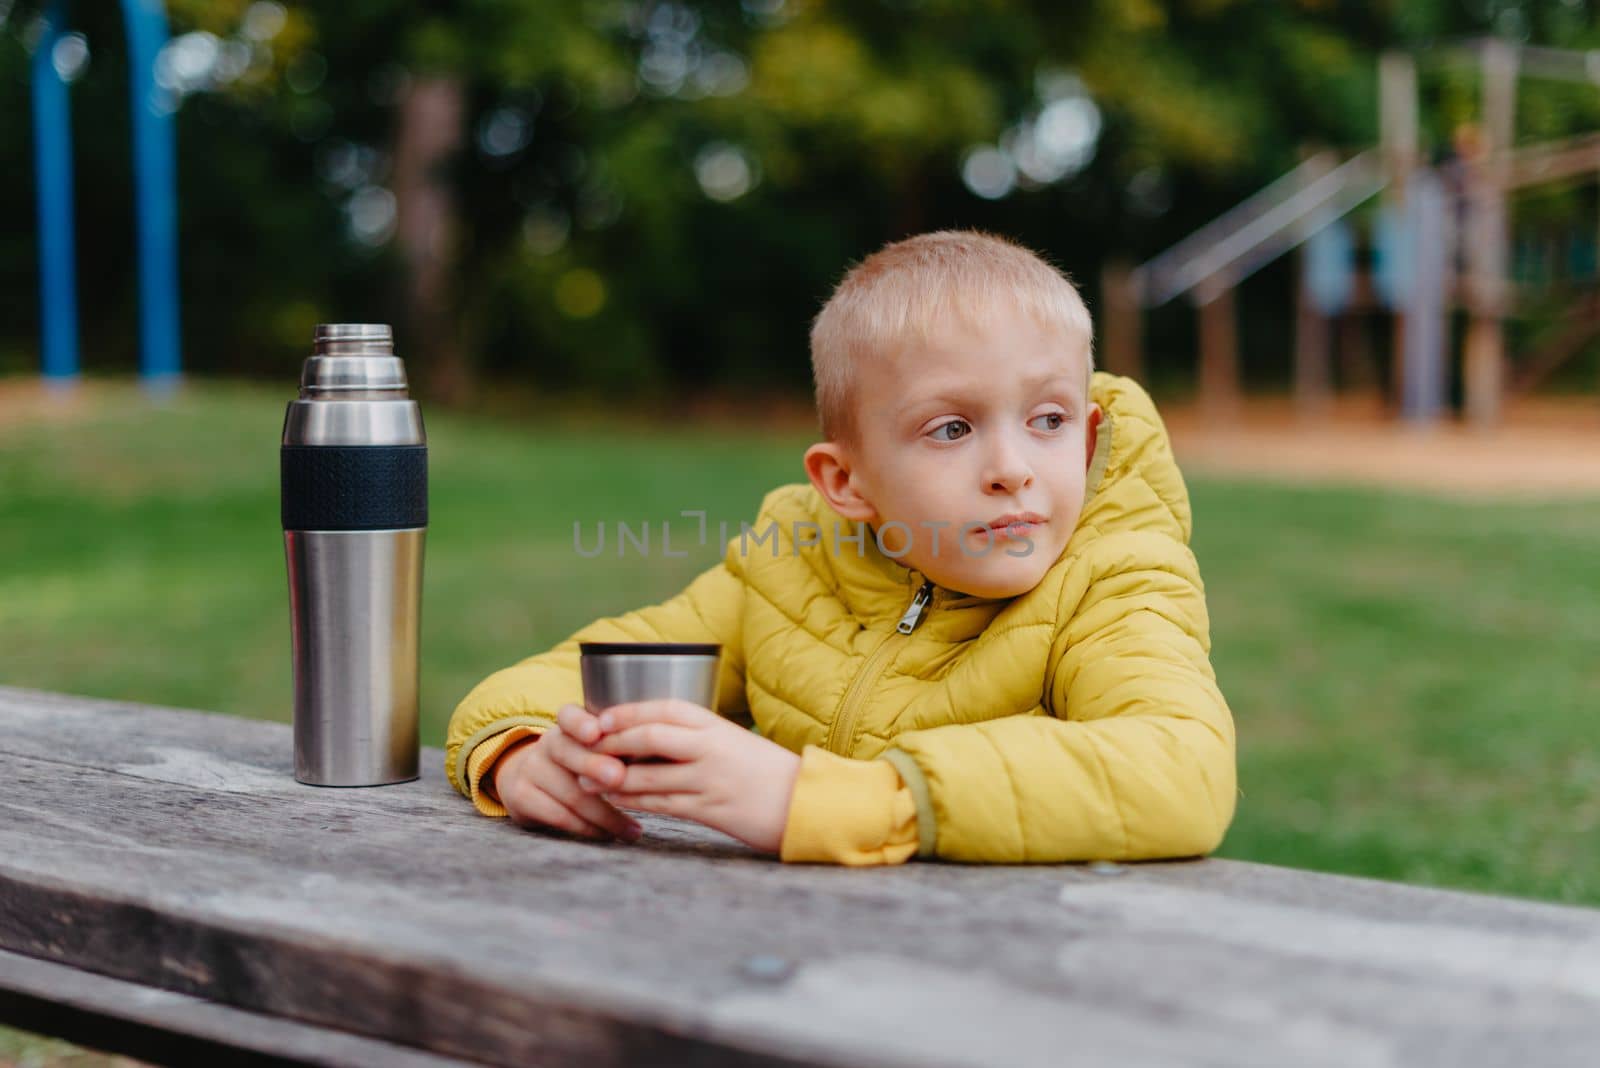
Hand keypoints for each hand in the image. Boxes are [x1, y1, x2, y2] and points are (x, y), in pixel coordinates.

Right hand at [490, 704, 641, 842]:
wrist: (527, 782)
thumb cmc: (578, 765)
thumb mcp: (593, 749)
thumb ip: (618, 748)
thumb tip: (659, 756)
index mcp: (567, 726)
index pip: (569, 716)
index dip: (581, 723)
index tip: (596, 733)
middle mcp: (546, 744)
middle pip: (570, 753)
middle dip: (597, 767)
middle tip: (621, 778)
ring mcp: (531, 769)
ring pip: (570, 792)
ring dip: (606, 814)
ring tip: (632, 830)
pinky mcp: (520, 796)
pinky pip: (558, 815)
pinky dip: (587, 828)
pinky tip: (608, 835)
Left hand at [577, 699, 800, 853]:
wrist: (806, 804)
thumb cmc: (768, 773)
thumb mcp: (735, 743)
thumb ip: (699, 738)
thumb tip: (655, 738)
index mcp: (716, 726)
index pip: (664, 709)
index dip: (628, 712)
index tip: (601, 718)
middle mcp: (711, 748)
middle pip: (650, 736)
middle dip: (612, 742)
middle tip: (585, 748)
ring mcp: (709, 779)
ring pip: (649, 773)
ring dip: (613, 777)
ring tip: (588, 779)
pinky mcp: (709, 810)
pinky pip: (661, 803)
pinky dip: (633, 800)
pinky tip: (616, 800)